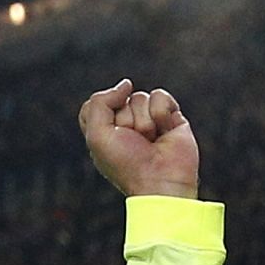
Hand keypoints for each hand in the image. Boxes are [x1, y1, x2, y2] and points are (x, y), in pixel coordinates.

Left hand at [79, 79, 199, 199]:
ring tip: (150, 140)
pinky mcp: (170, 115)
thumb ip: (98, 103)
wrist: (160, 179)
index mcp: (103, 132)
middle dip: (125, 119)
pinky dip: (160, 114)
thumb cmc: (126, 163)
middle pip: (119, 99)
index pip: (94, 105)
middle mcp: (125, 124)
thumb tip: (126, 84)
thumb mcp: (97, 136)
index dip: (102, 113)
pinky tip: (164, 132)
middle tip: (134, 142)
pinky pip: (159, 96)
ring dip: (143, 121)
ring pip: (140, 97)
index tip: (110, 131)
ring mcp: (148, 119)